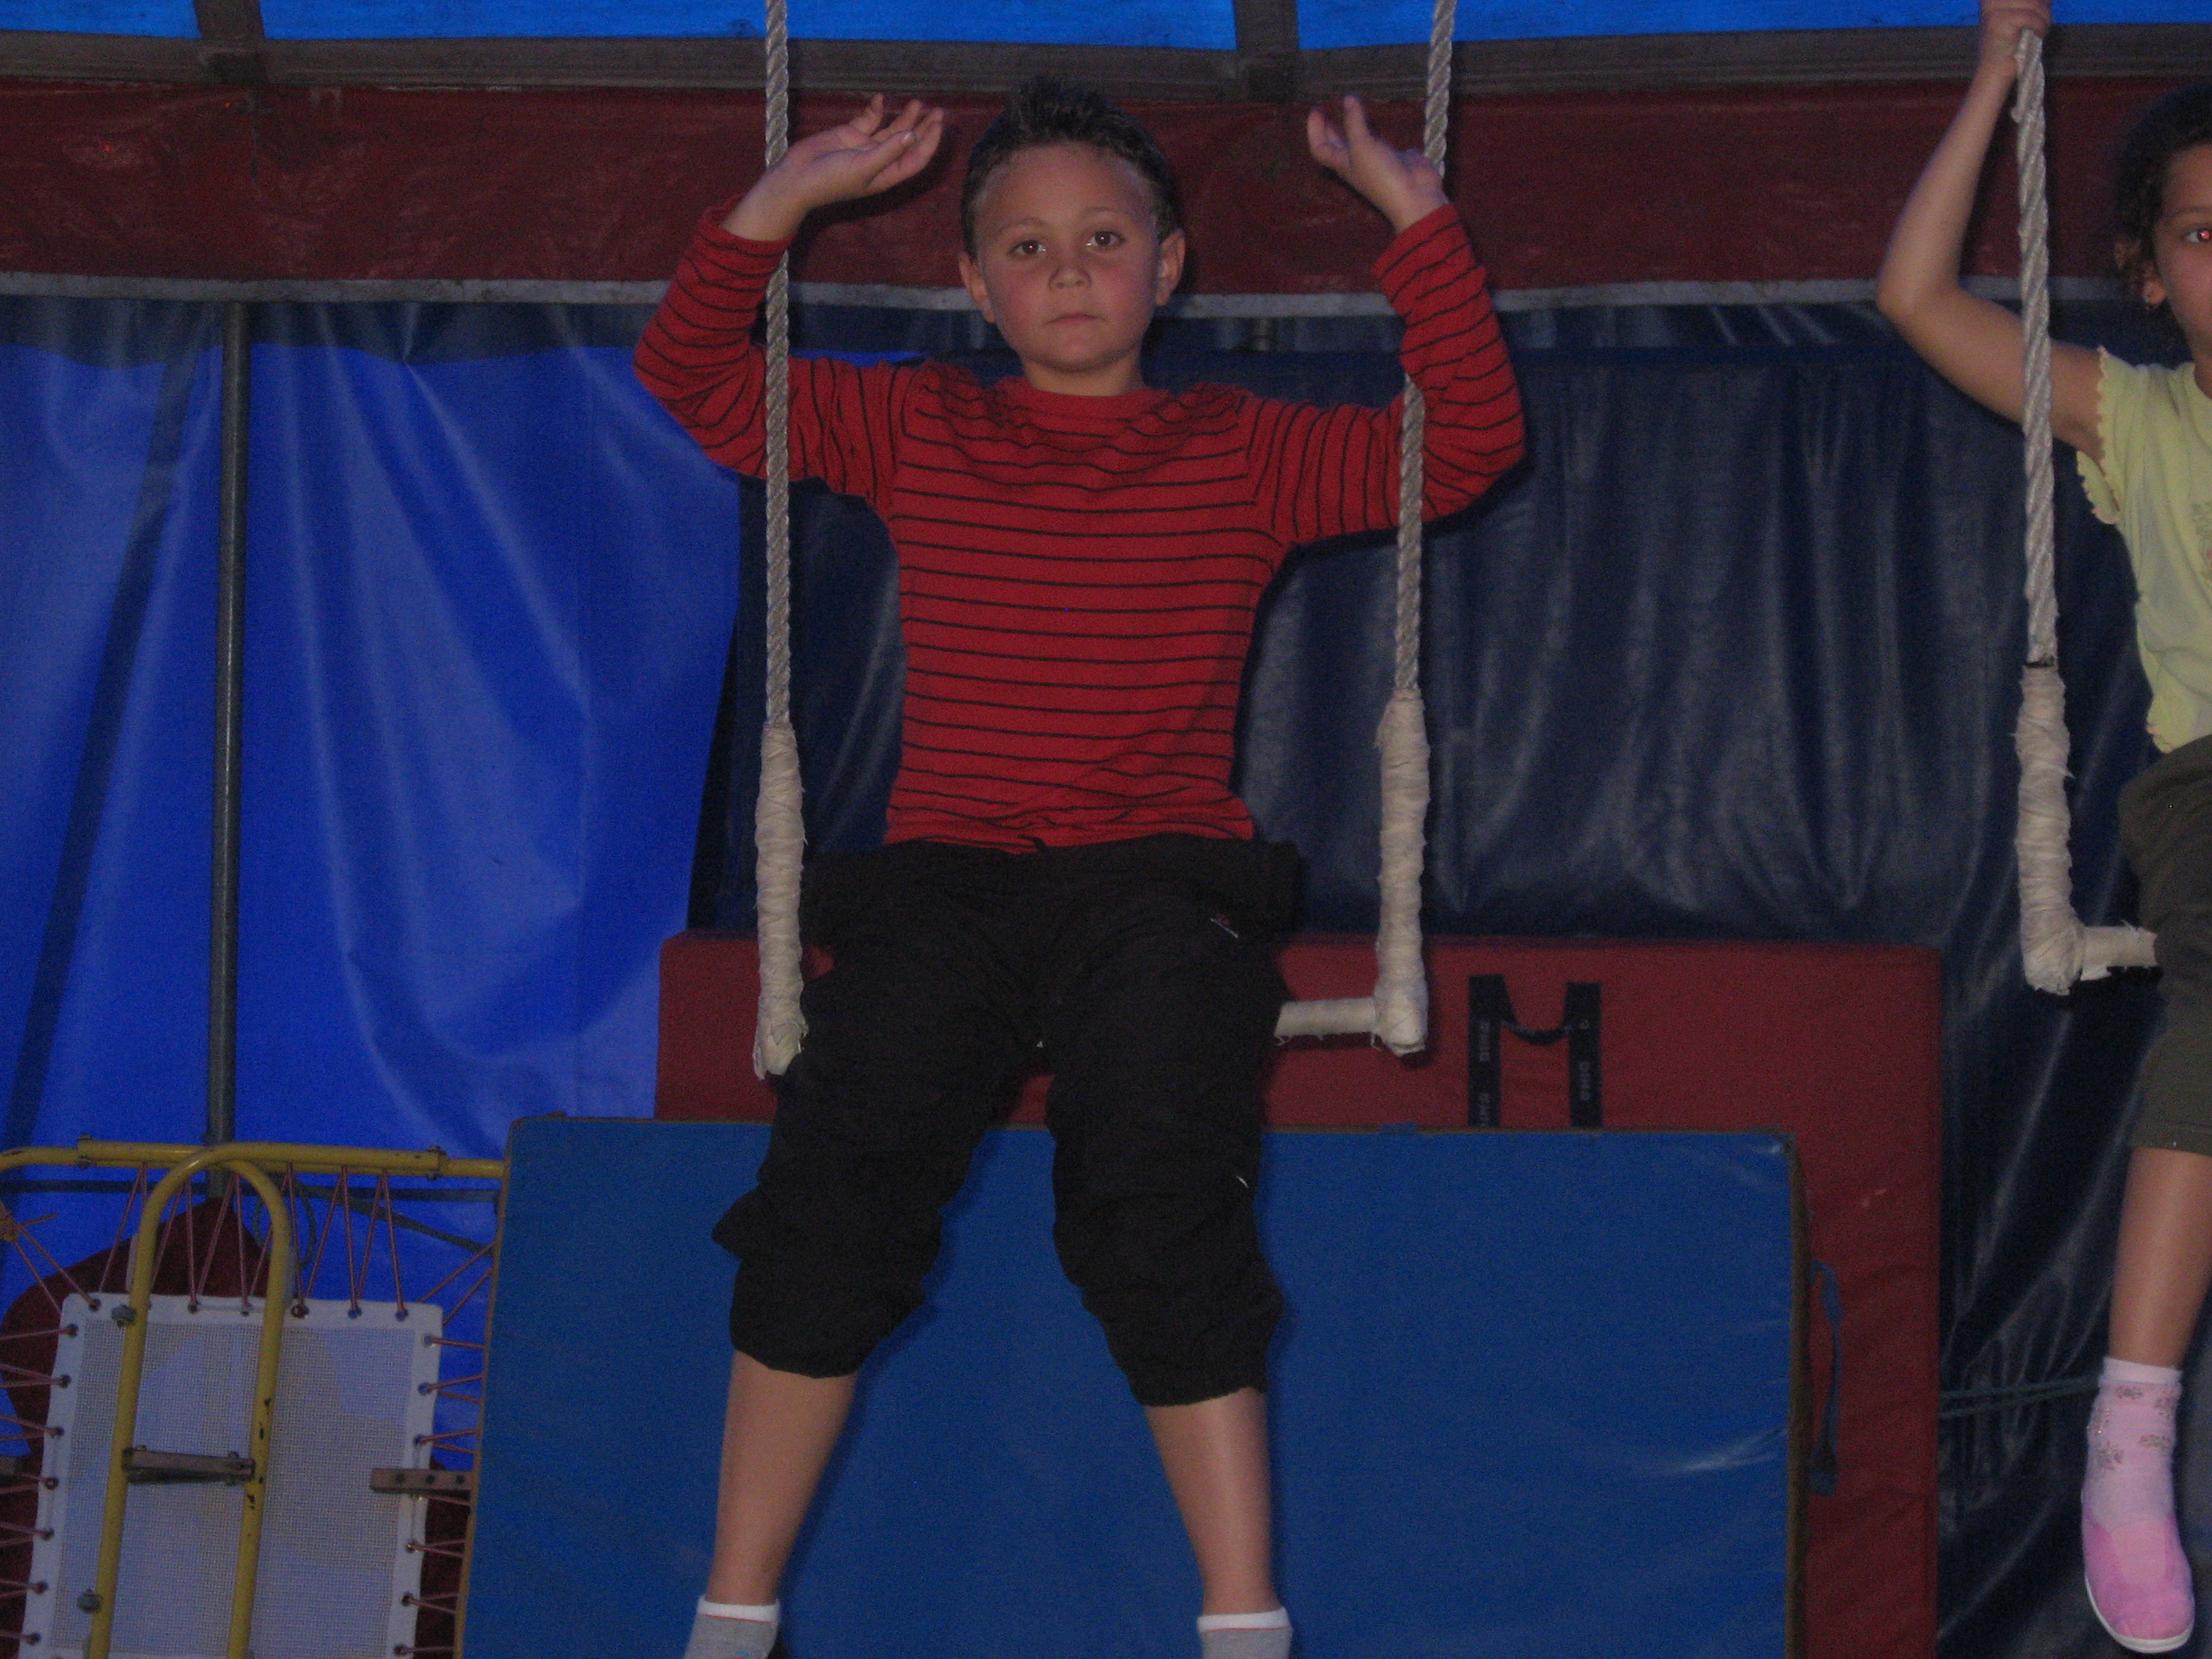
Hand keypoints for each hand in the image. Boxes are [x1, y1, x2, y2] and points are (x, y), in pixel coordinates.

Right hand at [725, 95, 945, 240]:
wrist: (798, 177)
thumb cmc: (831, 180)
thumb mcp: (863, 167)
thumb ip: (888, 151)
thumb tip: (912, 136)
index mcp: (887, 175)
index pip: (915, 158)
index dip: (929, 142)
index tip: (938, 123)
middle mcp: (880, 161)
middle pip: (908, 142)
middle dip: (922, 127)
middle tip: (936, 110)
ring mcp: (865, 147)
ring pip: (891, 130)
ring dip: (904, 117)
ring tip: (917, 102)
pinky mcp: (850, 135)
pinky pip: (869, 120)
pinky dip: (876, 110)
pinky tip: (881, 99)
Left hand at [1307, 95, 1448, 233]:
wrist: (1415, 197)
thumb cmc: (1382, 176)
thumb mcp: (1363, 147)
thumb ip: (1354, 122)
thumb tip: (1348, 98)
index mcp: (1343, 164)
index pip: (1321, 148)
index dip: (1314, 130)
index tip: (1317, 108)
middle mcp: (1357, 163)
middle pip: (1338, 145)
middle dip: (1331, 128)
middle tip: (1328, 109)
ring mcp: (1377, 160)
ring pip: (1361, 141)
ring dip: (1355, 125)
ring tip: (1354, 107)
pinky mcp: (1396, 157)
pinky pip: (1383, 142)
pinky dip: (1379, 130)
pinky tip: (1380, 119)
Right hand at [1978, 0, 2050, 77]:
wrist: (1995, 71)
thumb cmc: (2010, 44)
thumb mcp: (2021, 15)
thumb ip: (2031, 3)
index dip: (2037, 4)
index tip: (2035, 16)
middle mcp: (1992, 0)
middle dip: (2043, 10)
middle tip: (2038, 26)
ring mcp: (1994, 9)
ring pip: (2035, 4)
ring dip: (2044, 19)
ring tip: (2036, 32)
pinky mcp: (2000, 20)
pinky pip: (2031, 16)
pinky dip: (2039, 27)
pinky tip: (2035, 36)